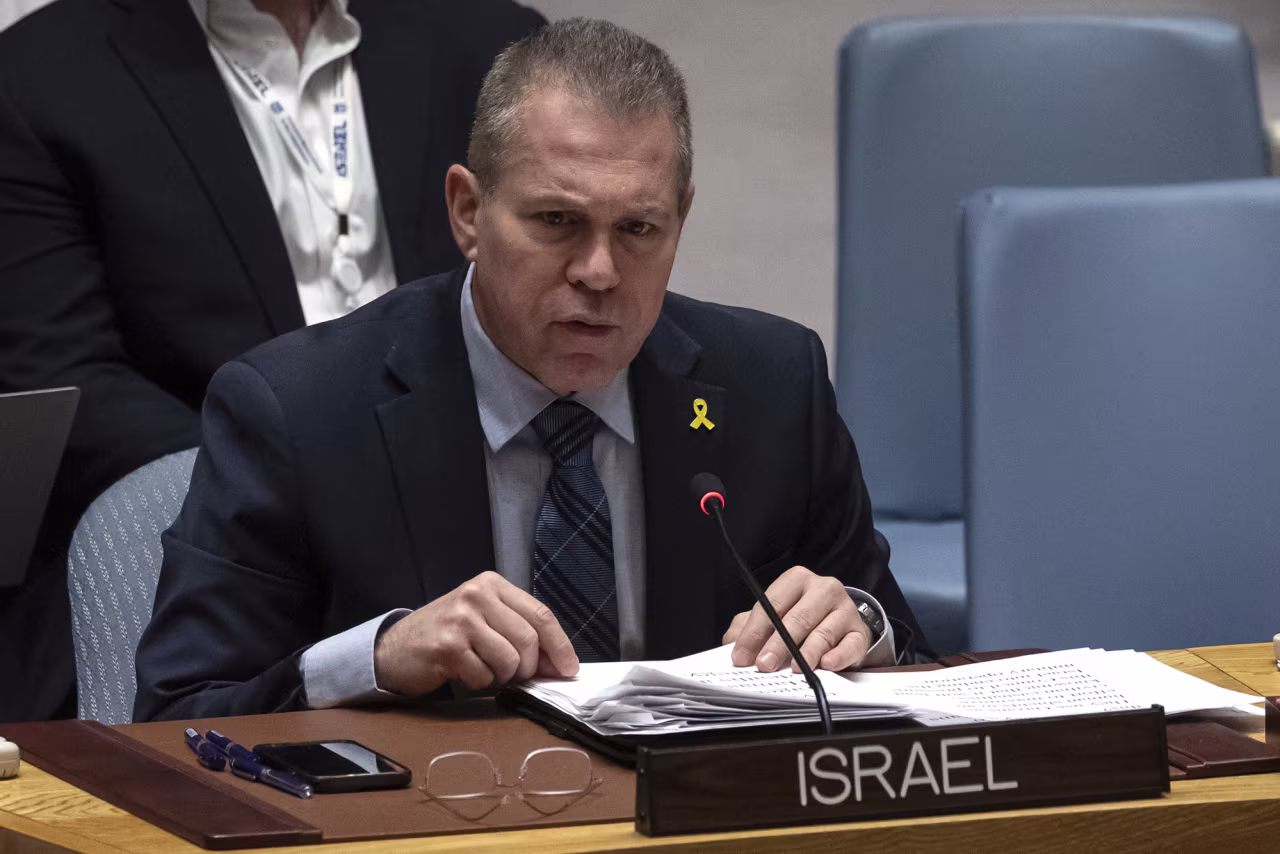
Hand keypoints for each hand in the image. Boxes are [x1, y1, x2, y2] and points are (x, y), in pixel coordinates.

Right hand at [374, 571, 578, 695]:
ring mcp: (461, 619)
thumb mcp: (484, 618)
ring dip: (504, 677)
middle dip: (529, 667)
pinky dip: (481, 683)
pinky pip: (484, 676)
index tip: (569, 668)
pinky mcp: (448, 646)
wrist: (395, 648)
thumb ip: (519, 629)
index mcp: (491, 585)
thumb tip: (561, 663)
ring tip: (487, 670)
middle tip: (516, 676)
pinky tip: (465, 672)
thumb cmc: (447, 635)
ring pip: (510, 660)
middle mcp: (477, 595)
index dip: (559, 645)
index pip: (540, 614)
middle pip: (528, 639)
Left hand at [722, 566, 871, 673]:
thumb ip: (750, 626)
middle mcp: (823, 589)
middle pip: (797, 618)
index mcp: (797, 580)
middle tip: (765, 664)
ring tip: (795, 669)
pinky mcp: (859, 631)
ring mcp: (844, 609)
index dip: (754, 632)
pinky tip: (826, 664)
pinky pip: (850, 645)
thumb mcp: (775, 616)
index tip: (742, 655)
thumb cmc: (804, 618)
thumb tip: (732, 642)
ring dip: (807, 653)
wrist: (841, 625)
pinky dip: (838, 656)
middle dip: (778, 644)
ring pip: (823, 631)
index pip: (771, 604)